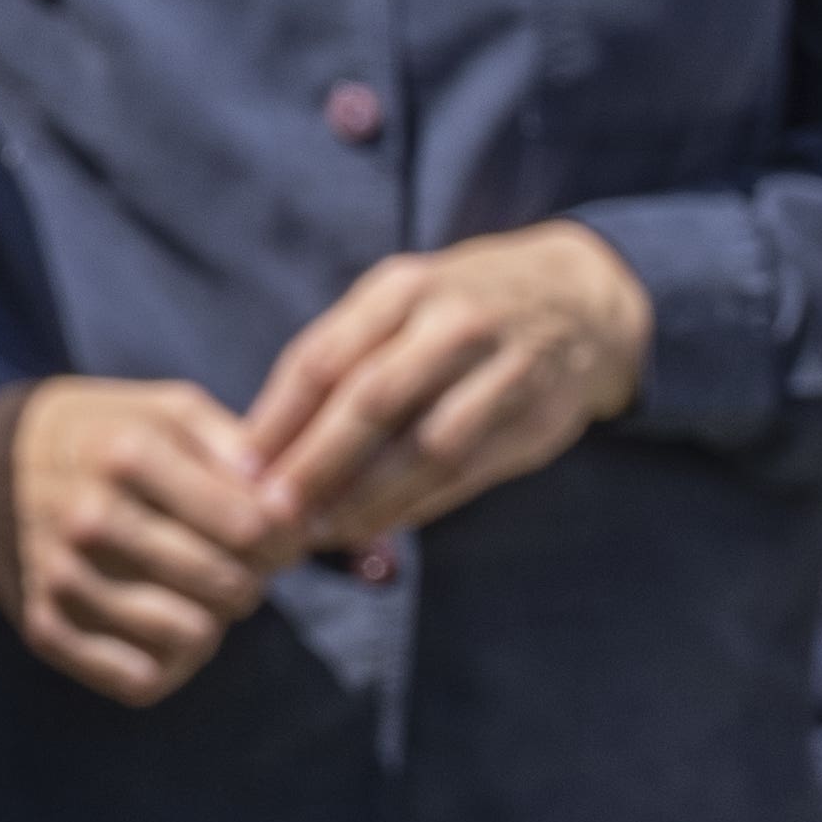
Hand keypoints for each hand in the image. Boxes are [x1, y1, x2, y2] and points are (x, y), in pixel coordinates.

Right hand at [0, 374, 296, 705]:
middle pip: (232, 587)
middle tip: (229, 561)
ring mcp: (62, 576)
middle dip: (249, 578)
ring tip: (191, 591)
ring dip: (209, 620)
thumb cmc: (102, 435)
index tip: (271, 529)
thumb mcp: (165, 409)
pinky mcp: (43, 625)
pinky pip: (140, 680)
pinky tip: (155, 626)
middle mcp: (91, 517)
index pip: (255, 527)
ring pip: (194, 638)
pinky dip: (164, 662)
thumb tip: (293, 508)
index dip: (283, 535)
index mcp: (126, 453)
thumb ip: (239, 444)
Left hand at [242, 222, 652, 551]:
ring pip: (424, 447)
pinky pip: (467, 471)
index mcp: (401, 290)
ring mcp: (503, 372)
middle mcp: (452, 324)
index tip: (240, 468)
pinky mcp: (539, 419)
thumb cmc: (458, 309)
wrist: (582, 300)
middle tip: (272, 511)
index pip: (322, 358)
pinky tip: (378, 525)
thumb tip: (267, 440)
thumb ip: (342, 356)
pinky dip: (417, 504)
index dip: (277, 419)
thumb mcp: (400, 303)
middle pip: (369, 401)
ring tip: (321, 532)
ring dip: (367, 498)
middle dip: (314, 463)